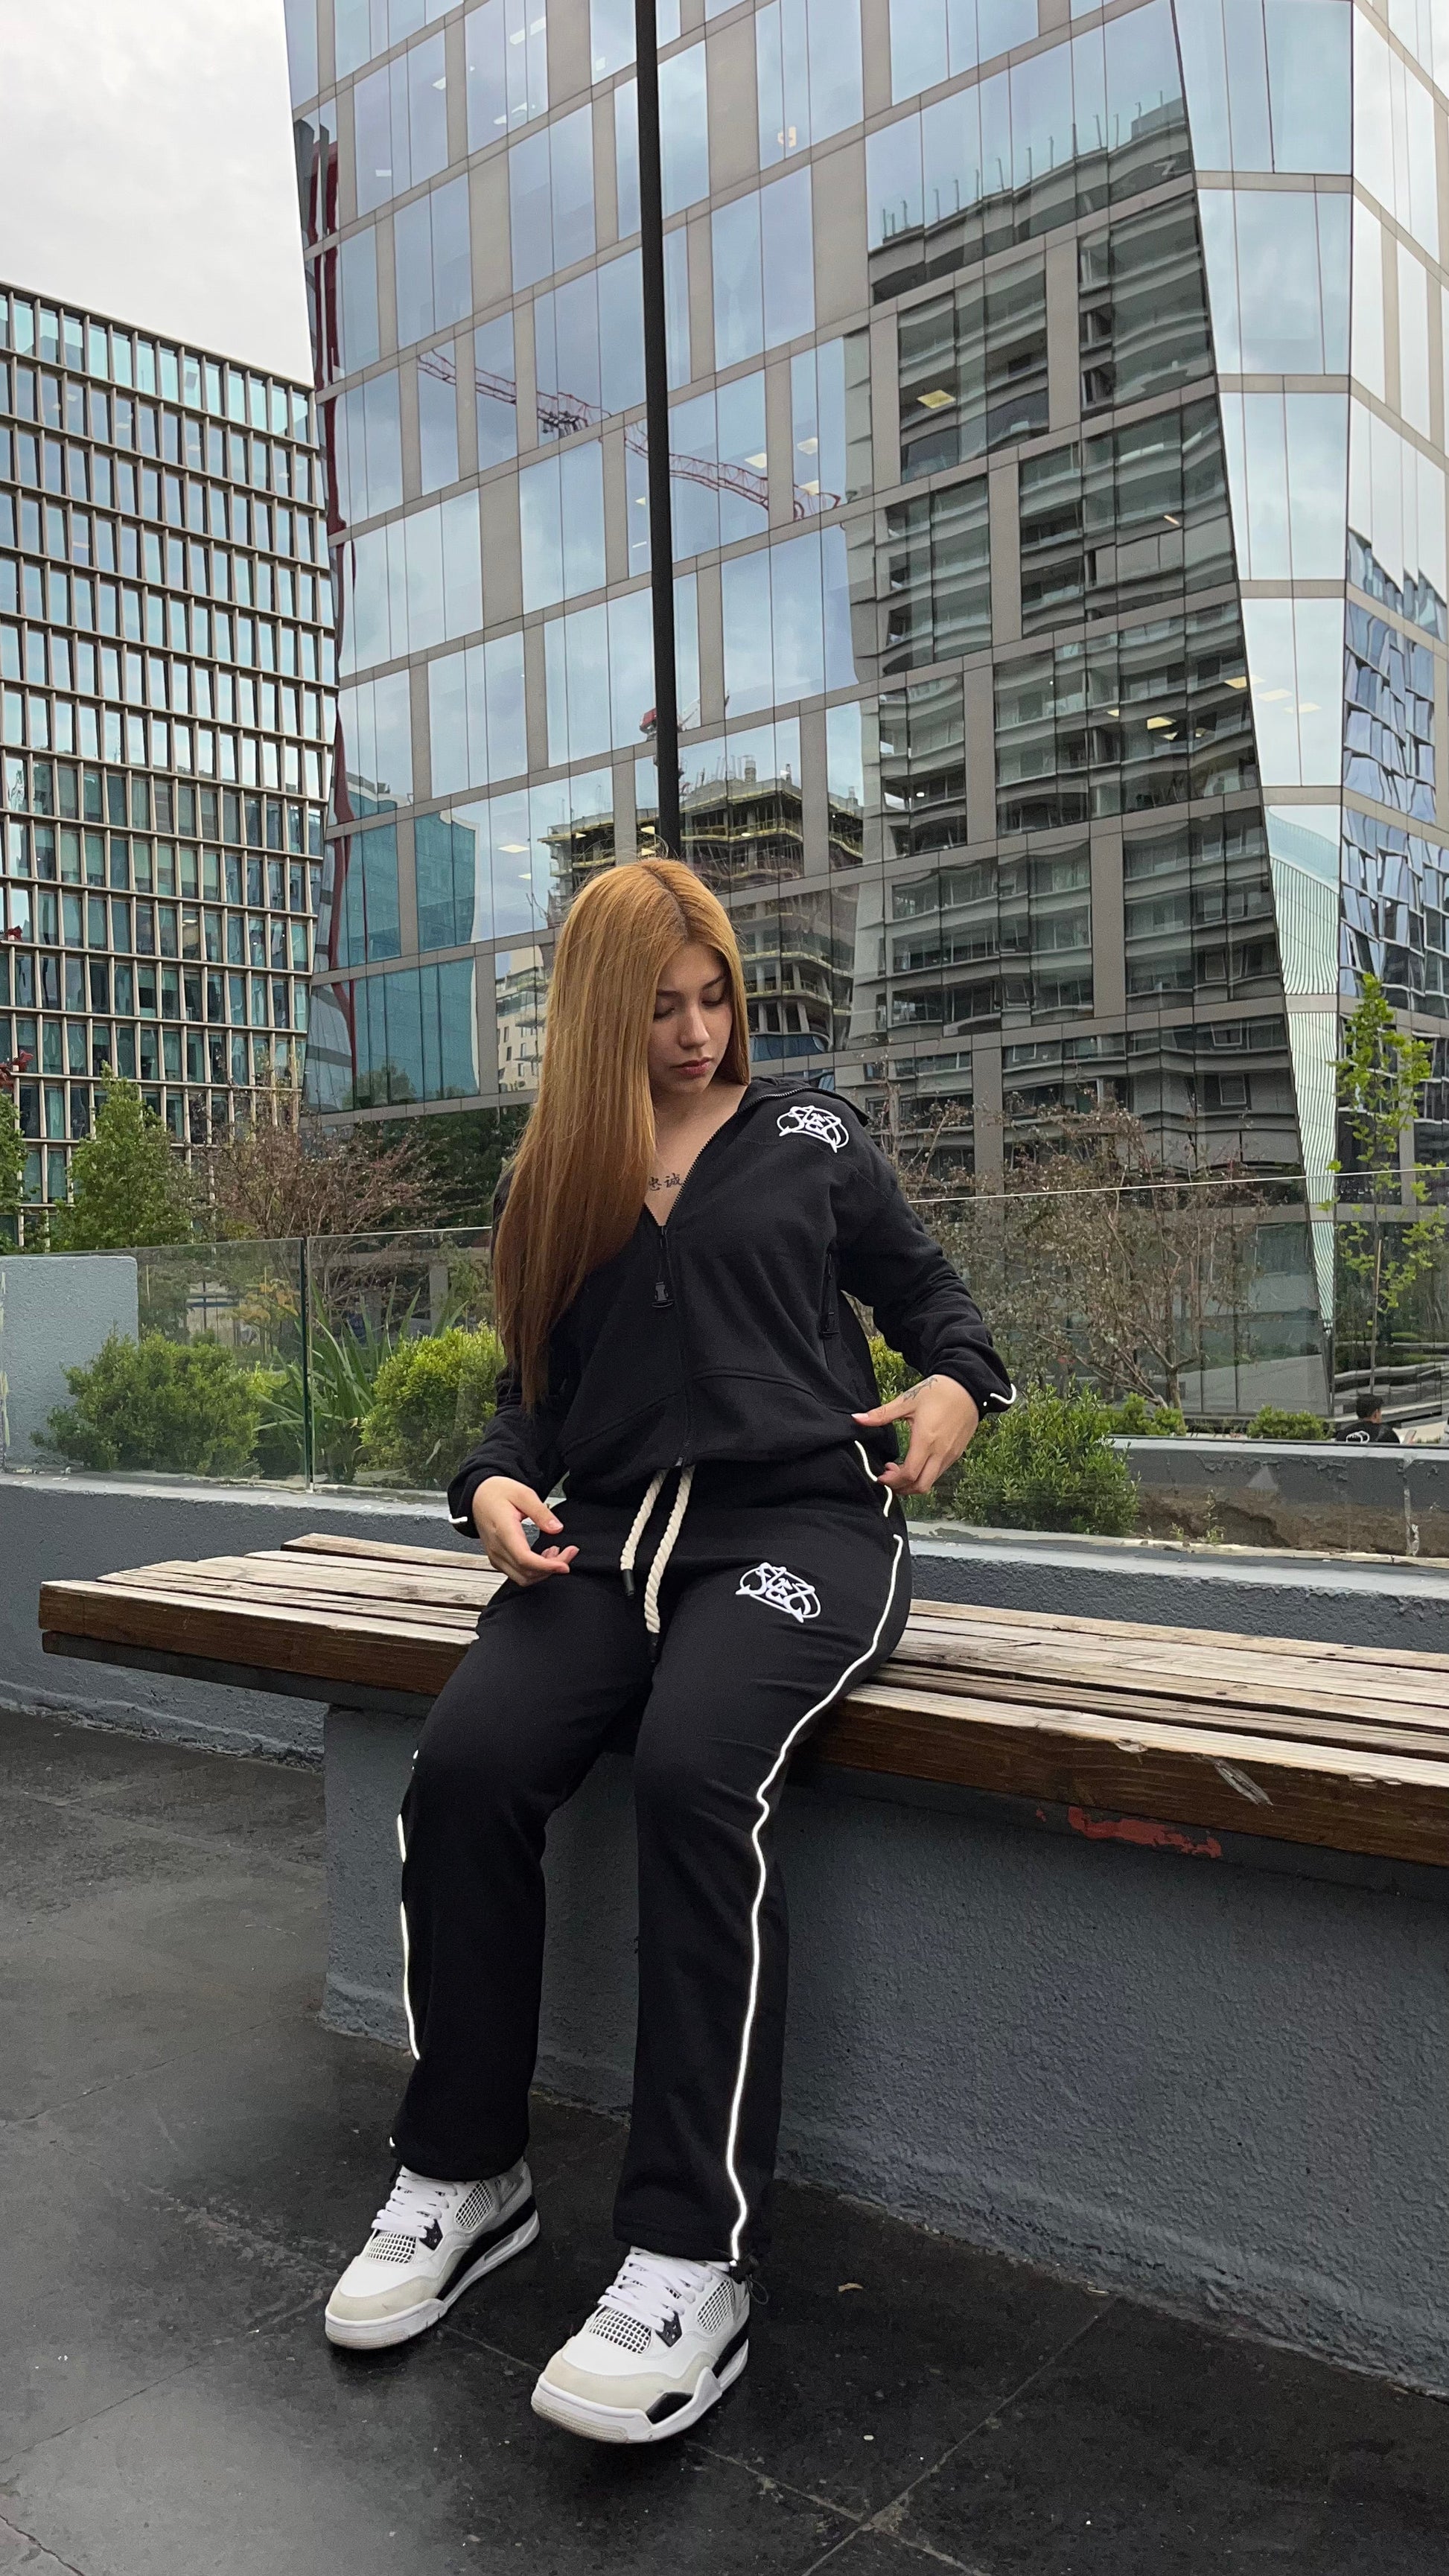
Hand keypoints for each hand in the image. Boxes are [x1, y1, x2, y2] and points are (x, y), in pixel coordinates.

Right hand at [471, 1477, 577, 1583]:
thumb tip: (556, 1528)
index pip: (525, 1559)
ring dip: (543, 1571)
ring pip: (522, 1578)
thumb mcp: (523, 1493)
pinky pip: (517, 1574)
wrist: (479, 1496)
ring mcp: (495, 1556)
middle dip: (552, 1569)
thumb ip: (540, 1512)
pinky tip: (543, 1556)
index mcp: (504, 1531)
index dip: (547, 1566)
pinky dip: (534, 1570)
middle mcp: (497, 1548)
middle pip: (526, 1572)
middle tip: (569, 1552)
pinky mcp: (497, 1559)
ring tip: (556, 1553)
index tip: (565, 1564)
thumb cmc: (497, 1493)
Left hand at [852, 1376, 980, 1495]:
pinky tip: (916, 1462)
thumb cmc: (938, 1392)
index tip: (881, 1476)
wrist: (969, 1387)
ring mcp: (951, 1455)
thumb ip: (881, 1414)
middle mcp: (940, 1452)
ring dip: (913, 1482)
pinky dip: (925, 1475)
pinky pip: (939, 1473)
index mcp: (926, 1441)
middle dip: (902, 1488)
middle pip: (921, 1486)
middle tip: (889, 1477)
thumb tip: (856, 1418)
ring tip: (900, 1469)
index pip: (909, 1474)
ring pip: (931, 1481)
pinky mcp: (957, 1454)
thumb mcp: (907, 1400)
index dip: (892, 1481)